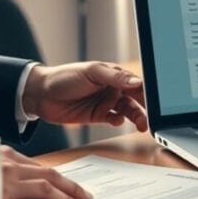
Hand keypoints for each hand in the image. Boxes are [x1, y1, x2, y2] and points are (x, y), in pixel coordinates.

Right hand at [0, 146, 93, 198]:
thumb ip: (3, 174)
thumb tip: (28, 190)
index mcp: (1, 157)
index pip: (39, 167)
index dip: (58, 178)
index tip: (68, 186)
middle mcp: (6, 168)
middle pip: (49, 176)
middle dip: (72, 188)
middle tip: (85, 198)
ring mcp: (3, 187)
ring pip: (46, 190)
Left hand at [22, 62, 147, 131]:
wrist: (40, 95)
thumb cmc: (64, 77)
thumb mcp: (91, 72)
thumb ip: (115, 78)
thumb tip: (137, 82)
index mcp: (114, 75)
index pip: (137, 84)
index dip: (148, 92)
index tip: (157, 102)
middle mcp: (113, 89)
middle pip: (137, 99)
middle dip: (147, 109)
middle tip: (154, 118)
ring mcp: (106, 102)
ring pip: (129, 111)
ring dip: (136, 117)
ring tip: (142, 125)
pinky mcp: (98, 116)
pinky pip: (115, 120)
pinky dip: (119, 122)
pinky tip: (117, 121)